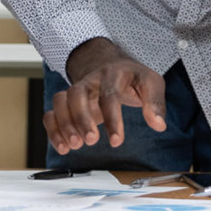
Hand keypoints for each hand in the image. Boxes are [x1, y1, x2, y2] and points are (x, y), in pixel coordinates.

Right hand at [44, 38, 166, 152]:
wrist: (111, 64)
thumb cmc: (131, 77)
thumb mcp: (150, 83)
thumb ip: (155, 102)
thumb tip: (158, 124)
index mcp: (113, 73)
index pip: (108, 94)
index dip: (111, 118)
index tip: (116, 141)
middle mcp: (91, 80)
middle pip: (77, 93)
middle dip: (81, 119)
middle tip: (91, 141)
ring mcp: (76, 90)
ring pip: (60, 100)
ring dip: (64, 124)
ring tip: (74, 146)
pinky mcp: (68, 102)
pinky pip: (52, 112)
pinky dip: (53, 129)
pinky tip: (63, 146)